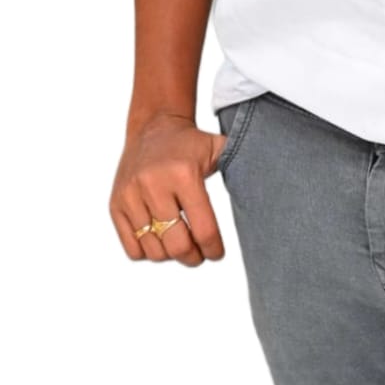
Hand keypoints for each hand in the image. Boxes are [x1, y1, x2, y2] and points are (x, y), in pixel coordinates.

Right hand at [109, 111, 229, 265]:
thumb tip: (268, 185)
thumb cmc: (190, 144)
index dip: (213, 249)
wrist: (153, 127)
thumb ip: (240, 164)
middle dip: (193, 257)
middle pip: (177, 245)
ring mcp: (131, 196)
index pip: (203, 228)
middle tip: (199, 254)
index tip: (217, 253)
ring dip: (170, 255)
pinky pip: (132, 248)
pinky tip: (159, 238)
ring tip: (180, 243)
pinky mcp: (115, 204)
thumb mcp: (217, 148)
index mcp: (184, 174)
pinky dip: (147, 251)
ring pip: (154, 251)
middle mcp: (154, 185)